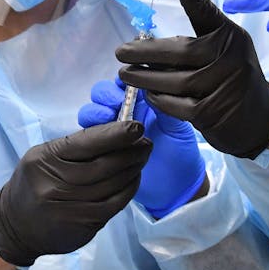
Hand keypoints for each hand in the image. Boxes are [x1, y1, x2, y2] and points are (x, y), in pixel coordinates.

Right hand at [0, 122, 150, 266]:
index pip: (86, 144)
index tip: (137, 126)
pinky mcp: (81, 227)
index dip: (115, 134)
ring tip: (142, 157)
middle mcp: (55, 186)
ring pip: (112, 185)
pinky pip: (113, 205)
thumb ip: (74, 146)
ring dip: (133, 169)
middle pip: (104, 165)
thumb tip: (115, 133)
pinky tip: (134, 178)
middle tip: (146, 142)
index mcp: (45, 161)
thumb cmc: (33, 182)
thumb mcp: (44, 156)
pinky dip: (128, 189)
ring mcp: (69, 210)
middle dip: (130, 151)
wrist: (14, 225)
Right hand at [79, 79, 206, 217]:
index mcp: (142, 102)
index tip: (124, 87)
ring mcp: (111, 132)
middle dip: (104, 95)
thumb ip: (165, 107)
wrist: (176, 188)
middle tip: (114, 103)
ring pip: (90, 114)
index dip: (120, 80)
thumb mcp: (177, 128)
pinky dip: (90, 134)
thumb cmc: (181, 154)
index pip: (124, 82)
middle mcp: (123, 113)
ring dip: (94, 112)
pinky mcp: (101, 151)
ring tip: (107, 119)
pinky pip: (87, 138)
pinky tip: (103, 140)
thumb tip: (152, 83)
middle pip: (102, 95)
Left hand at [117, 0, 268, 159]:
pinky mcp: (214, 112)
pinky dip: (158, 100)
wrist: (258, 117)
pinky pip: (176, 105)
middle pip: (179, 50)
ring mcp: (224, 85)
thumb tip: (149, 37)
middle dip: (144, 52)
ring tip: (127, 74)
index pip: (204, 8)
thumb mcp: (223, 50)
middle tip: (120, 53)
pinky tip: (149, 95)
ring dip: (145, 78)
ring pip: (174, 80)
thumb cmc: (230, 77)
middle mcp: (231, 56)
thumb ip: (196, 40)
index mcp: (230, 35)